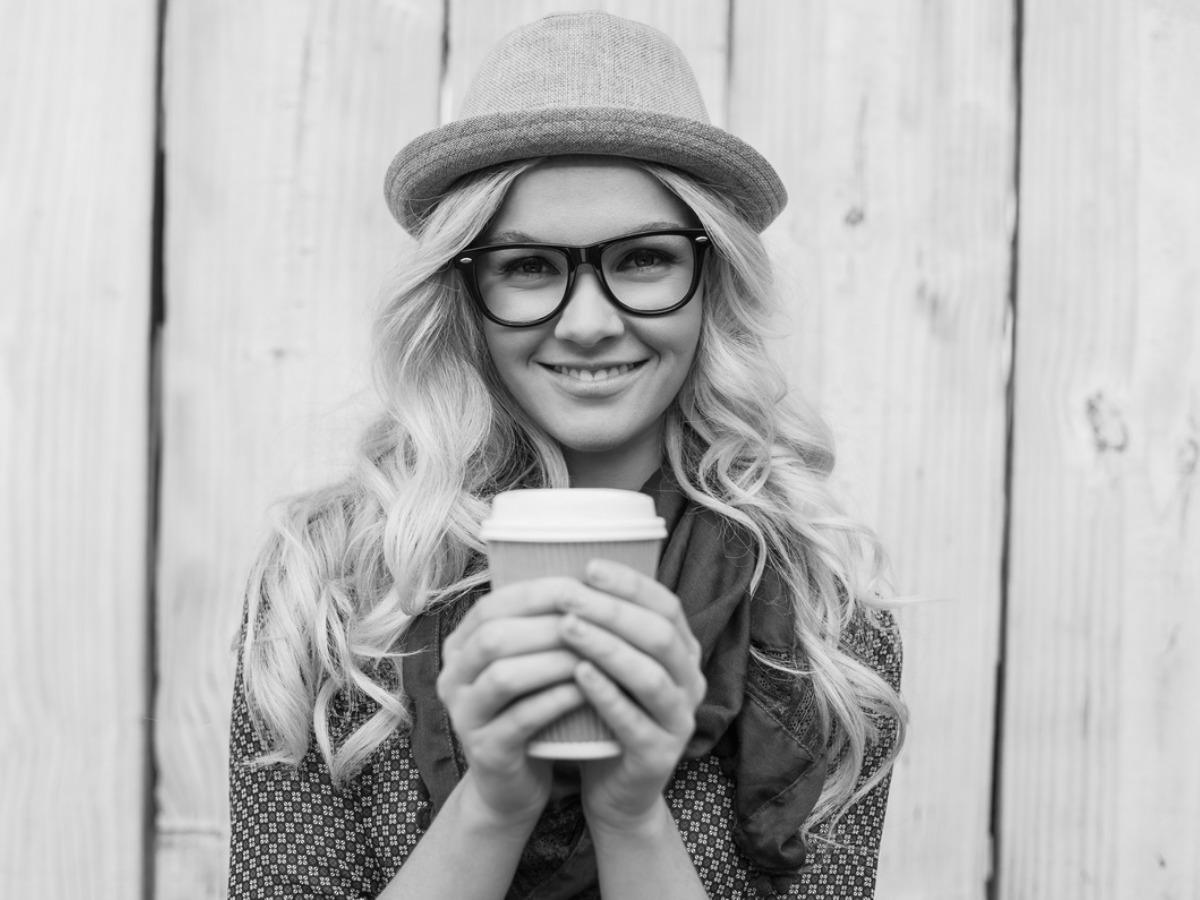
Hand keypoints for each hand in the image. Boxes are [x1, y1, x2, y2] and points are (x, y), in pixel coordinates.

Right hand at [437, 579, 588, 825]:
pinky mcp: (485, 752)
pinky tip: (586, 689)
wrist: (512, 786)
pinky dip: (555, 700)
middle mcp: (452, 677)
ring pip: (505, 676)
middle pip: (494, 636)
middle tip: (596, 617)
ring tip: (595, 652)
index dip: (539, 591)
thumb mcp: (528, 662)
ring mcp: (464, 716)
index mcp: (461, 646)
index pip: (493, 604)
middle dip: (549, 623)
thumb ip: (540, 625)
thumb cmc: (532, 709)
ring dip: (554, 660)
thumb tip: (589, 571)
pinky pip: (519, 719)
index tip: (585, 584)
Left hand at [557, 560, 706, 832]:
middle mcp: (690, 682)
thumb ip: (605, 625)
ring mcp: (680, 721)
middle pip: (659, 635)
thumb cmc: (603, 713)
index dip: (630, 584)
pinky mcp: (660, 756)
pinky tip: (578, 673)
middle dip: (612, 611)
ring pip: (649, 675)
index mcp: (683, 653)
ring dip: (607, 647)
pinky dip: (606, 694)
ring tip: (567, 627)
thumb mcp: (611, 665)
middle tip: (570, 595)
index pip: (665, 605)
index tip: (589, 566)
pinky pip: (634, 721)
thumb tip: (563, 569)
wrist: (613, 789)